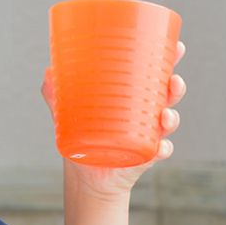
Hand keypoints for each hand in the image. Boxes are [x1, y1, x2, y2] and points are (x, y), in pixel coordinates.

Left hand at [41, 41, 186, 196]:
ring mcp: (147, 136)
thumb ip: (56, 96)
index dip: (169, 60)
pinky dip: (163, 150)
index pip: (155, 75)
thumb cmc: (83, 138)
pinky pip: (159, 153)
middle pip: (168, 96)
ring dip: (172, 117)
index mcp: (133, 97)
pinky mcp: (144, 158)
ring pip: (168, 123)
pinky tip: (160, 148)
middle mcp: (145, 114)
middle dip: (176, 86)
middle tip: (173, 80)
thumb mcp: (68, 114)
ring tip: (165, 115)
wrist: (86, 177)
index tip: (177, 46)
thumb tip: (48, 74)